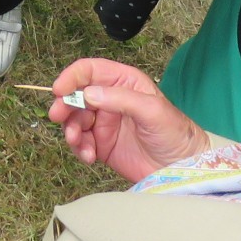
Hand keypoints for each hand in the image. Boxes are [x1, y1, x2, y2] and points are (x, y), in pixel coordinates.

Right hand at [48, 59, 211, 182]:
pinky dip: (79, 149)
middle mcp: (110, 100)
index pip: (90, 71)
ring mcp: (105, 123)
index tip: (59, 90)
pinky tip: (90, 157)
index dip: (72, 77)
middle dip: (65, 105)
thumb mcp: (152, 111)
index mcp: (124, 83)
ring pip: (75, 120)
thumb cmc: (175, 134)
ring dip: (71, 130)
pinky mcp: (102, 145)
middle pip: (76, 96)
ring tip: (79, 143)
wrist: (183, 169)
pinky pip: (81, 143)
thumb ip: (120, 99)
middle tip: (58, 117)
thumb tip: (88, 94)